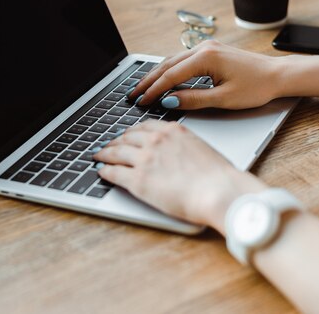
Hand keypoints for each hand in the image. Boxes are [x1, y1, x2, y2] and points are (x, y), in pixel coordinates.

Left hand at [93, 120, 265, 233]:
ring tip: (100, 156)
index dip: (132, 131)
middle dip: (116, 141)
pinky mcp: (138, 180)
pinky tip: (102, 172)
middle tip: (109, 145)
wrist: (218, 192)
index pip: (145, 127)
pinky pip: (114, 172)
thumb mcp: (200, 149)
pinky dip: (105, 171)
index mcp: (172, 131)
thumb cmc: (218, 176)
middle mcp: (156, 141)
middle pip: (127, 137)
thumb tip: (177, 155)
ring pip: (116, 152)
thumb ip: (183, 147)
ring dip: (105, 153)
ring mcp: (145, 159)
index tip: (127, 135)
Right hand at [130, 40, 284, 109]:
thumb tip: (170, 101)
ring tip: (143, 88)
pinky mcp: (211, 52)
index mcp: (206, 57)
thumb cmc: (256, 87)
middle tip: (133, 94)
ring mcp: (207, 48)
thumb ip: (194, 100)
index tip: (141, 101)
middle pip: (167, 64)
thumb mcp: (224, 99)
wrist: (278, 75)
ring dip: (157, 74)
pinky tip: (163, 79)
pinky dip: (169, 70)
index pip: (171, 75)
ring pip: (173, 60)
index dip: (154, 90)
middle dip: (149, 80)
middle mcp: (204, 48)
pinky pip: (183, 60)